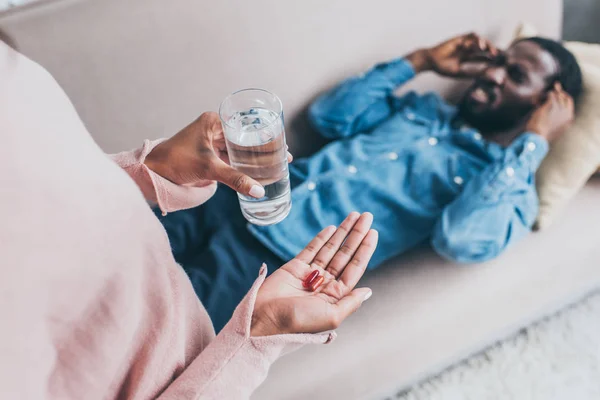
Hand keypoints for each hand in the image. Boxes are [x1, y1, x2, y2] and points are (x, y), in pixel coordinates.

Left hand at [145, 112, 292, 197]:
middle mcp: (214, 128)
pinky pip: (231, 159)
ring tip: (276, 166)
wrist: (152, 172)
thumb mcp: (209, 169)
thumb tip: (259, 191)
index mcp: (214, 121)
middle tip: (284, 158)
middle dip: (264, 148)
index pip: (247, 127)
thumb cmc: (175, 162)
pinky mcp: (209, 155)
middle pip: (246, 138)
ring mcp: (212, 142)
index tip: (282, 145)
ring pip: (240, 149)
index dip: (266, 137)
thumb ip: (235, 179)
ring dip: (255, 158)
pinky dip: (243, 166)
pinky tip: (257, 173)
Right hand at [251, 212, 377, 335]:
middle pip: (345, 254)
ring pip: (330, 248)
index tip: (373, 232)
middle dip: (356, 235)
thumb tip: (368, 291)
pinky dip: (321, 238)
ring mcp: (310, 274)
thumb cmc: (298, 322)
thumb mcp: (331, 316)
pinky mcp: (294, 267)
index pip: (355, 267)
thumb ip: (351, 302)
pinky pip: (311, 249)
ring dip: (342, 232)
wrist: (265, 320)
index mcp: (336, 296)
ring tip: (354, 215)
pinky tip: (332, 227)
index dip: (365, 249)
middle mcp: (325, 283)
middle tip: (367, 216)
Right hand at [408, 33, 498, 76]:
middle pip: (481, 47)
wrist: (430, 61)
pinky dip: (476, 39)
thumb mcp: (460, 72)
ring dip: (484, 43)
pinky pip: (470, 35)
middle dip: (490, 49)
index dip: (489, 57)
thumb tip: (488, 74)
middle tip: (495, 54)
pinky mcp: (459, 38)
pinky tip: (478, 45)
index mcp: (465, 57)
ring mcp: (462, 43)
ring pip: (478, 40)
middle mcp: (465, 49)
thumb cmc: (442, 68)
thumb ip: (473, 73)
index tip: (496, 61)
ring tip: (487, 49)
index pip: (480, 56)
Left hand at [526, 82, 574, 141]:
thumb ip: (552, 119)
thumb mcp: (549, 128)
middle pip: (566, 97)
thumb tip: (546, 111)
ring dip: (548, 95)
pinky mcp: (552, 105)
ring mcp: (561, 108)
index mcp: (568, 120)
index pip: (569, 104)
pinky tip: (535, 100)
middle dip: (559, 92)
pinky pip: (550, 94)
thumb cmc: (539, 135)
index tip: (557, 94)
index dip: (564, 97)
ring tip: (536, 100)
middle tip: (555, 86)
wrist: (537, 137)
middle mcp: (567, 113)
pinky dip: (542, 95)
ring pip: (557, 95)